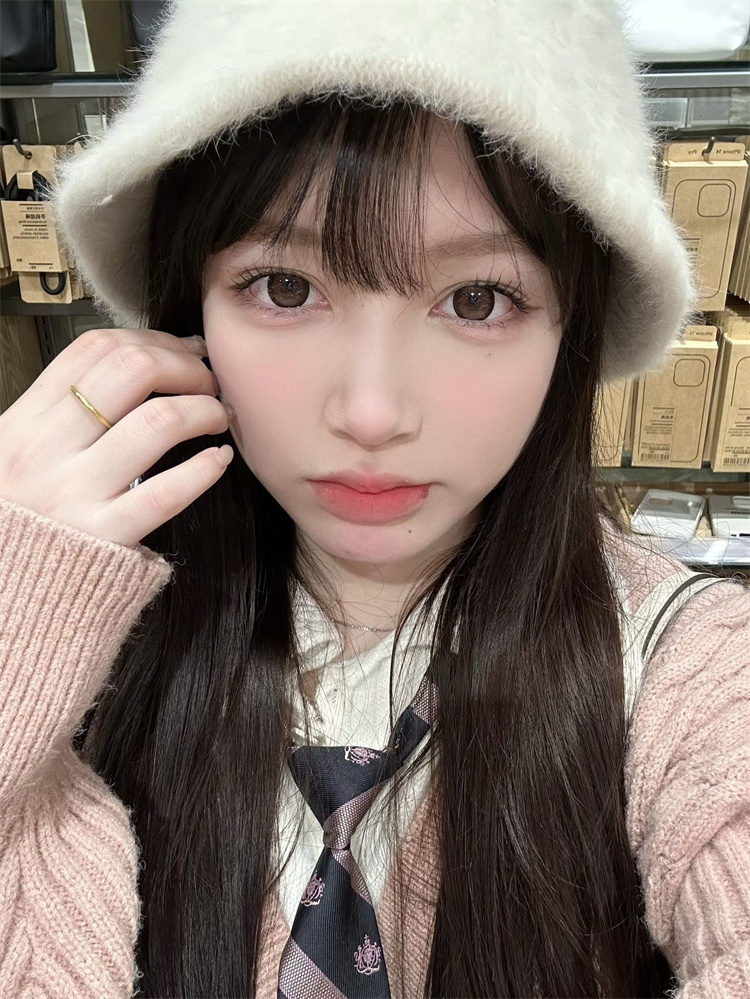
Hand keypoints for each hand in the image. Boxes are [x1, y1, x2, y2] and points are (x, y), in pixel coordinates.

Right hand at [0, 328, 233, 547]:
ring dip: (205, 409)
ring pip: (159, 421)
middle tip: (208, 382)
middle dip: (186, 366)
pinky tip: (219, 460)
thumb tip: (142, 366)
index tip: (184, 350)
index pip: (95, 349)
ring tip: (217, 416)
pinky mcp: (108, 536)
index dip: (152, 339)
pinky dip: (205, 468)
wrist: (7, 589)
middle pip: (133, 370)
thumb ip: (64, 412)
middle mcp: (48, 448)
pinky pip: (167, 491)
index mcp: (26, 419)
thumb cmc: (25, 514)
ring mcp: (77, 492)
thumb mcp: (20, 450)